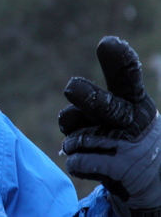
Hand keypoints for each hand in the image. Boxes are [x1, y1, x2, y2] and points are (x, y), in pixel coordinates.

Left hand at [59, 36, 160, 213]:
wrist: (151, 180)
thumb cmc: (125, 133)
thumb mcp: (120, 110)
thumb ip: (94, 101)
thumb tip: (73, 90)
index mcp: (134, 100)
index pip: (127, 76)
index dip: (119, 61)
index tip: (108, 43)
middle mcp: (133, 120)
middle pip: (104, 106)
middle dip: (87, 97)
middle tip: (71, 87)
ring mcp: (126, 146)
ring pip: (77, 137)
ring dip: (75, 141)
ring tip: (93, 146)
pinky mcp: (118, 170)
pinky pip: (77, 161)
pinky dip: (77, 163)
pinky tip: (92, 165)